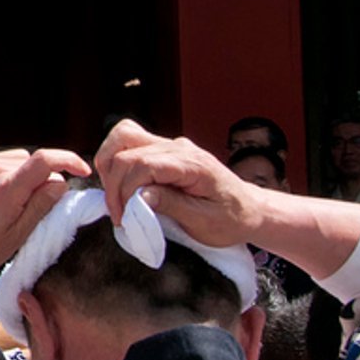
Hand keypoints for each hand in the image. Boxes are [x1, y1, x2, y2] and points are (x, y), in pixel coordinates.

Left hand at [0, 146, 91, 276]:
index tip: (83, 172)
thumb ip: (40, 208)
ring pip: (21, 160)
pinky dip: (14, 174)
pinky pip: (5, 161)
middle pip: (35, 162)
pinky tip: (5, 197)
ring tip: (21, 205)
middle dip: (48, 179)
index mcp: (6, 188)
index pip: (45, 159)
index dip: (70, 161)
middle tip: (46, 206)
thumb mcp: (13, 238)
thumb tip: (61, 184)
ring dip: (30, 176)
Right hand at [92, 120, 262, 247]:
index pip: (143, 163)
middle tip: (119, 214)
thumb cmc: (231, 220)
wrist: (250, 209)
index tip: (123, 218)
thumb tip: (138, 196)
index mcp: (192, 163)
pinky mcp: (162, 149)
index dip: (124, 189)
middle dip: (113, 182)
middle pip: (126, 147)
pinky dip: (116, 162)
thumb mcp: (205, 222)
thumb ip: (172, 206)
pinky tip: (122, 186)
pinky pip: (129, 143)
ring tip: (117, 197)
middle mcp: (178, 146)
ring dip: (110, 166)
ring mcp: (169, 144)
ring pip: (123, 137)